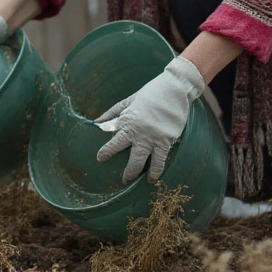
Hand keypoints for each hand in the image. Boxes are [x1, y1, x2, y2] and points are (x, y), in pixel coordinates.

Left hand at [94, 56, 207, 182]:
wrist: (174, 89)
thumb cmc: (150, 93)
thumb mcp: (129, 101)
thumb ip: (113, 113)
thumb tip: (96, 122)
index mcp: (129, 122)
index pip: (115, 142)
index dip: (107, 152)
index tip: (100, 159)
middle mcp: (140, 133)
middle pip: (132, 158)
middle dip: (127, 172)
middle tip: (123, 180)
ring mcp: (155, 138)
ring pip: (147, 162)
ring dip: (142, 174)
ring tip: (142, 182)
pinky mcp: (168, 139)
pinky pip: (162, 159)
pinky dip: (158, 169)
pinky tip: (154, 177)